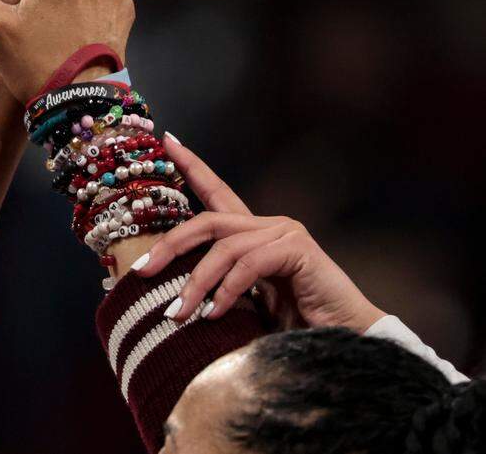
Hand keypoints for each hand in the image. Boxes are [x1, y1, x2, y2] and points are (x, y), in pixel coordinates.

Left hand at [136, 134, 384, 332]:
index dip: (191, 166)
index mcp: (252, 235)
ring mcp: (284, 234)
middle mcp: (268, 226)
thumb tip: (165, 297)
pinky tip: (214, 316)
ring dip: (195, 282)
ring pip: (223, 247)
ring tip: (177, 314)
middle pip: (206, 221)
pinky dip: (227, 290)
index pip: (215, 192)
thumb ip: (214, 289)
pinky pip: (249, 263)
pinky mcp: (297, 249)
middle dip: (169, 245)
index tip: (166, 141)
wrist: (343, 345)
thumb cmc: (291, 328)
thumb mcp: (240, 306)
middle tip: (142, 271)